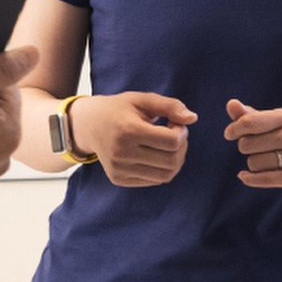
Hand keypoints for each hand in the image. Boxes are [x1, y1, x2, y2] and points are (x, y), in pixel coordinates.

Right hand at [76, 92, 197, 186]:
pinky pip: (154, 180)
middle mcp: (122, 153)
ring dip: (175, 160)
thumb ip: (169, 106)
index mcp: (128, 130)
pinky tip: (155, 154)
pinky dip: (162, 169)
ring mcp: (119, 169)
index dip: (181, 131)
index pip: (172, 141)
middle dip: (181, 147)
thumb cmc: (118, 109)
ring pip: (165, 175)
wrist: (88, 125)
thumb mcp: (142, 100)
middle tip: (175, 135)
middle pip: (172, 161)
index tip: (174, 123)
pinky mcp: (119, 179)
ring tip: (168, 146)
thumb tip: (193, 119)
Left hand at [224, 100, 281, 194]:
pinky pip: (264, 179)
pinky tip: (243, 176)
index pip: (251, 122)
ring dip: (253, 164)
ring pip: (254, 163)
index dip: (235, 128)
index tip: (229, 134)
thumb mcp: (274, 124)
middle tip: (258, 149)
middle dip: (246, 147)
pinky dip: (250, 179)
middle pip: (248, 144)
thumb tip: (231, 104)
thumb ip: (251, 116)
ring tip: (267, 162)